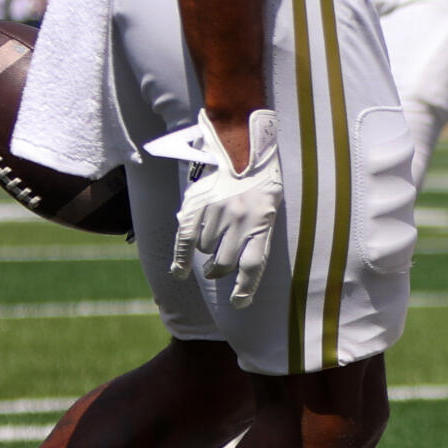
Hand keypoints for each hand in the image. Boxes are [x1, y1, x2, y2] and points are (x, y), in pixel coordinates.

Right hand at [143, 109, 283, 306]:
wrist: (242, 144)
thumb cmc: (260, 178)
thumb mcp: (269, 205)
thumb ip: (257, 233)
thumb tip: (241, 267)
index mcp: (262, 222)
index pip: (252, 265)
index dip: (244, 289)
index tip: (238, 303)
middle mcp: (240, 221)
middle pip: (225, 263)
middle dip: (219, 271)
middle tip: (216, 271)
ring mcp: (217, 213)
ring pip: (204, 249)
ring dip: (205, 252)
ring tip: (209, 241)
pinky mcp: (197, 206)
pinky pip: (185, 239)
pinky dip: (181, 258)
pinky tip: (179, 271)